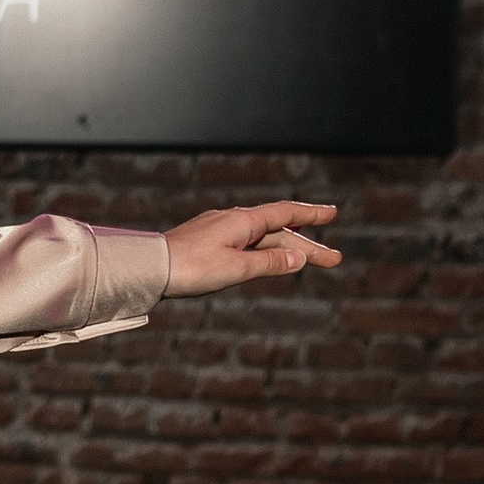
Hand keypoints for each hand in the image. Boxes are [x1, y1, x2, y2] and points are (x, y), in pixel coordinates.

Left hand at [162, 201, 342, 295]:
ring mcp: (219, 231)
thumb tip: (299, 258)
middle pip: (278, 232)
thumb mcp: (237, 268)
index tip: (333, 213)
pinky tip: (267, 259)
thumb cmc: (190, 268)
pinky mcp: (207, 243)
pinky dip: (263, 253)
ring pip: (261, 240)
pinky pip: (245, 245)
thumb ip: (270, 264)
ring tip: (309, 262)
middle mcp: (233, 221)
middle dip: (308, 245)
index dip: (311, 214)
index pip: (286, 214)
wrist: (148, 269)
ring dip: (287, 251)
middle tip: (335, 259)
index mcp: (243, 221)